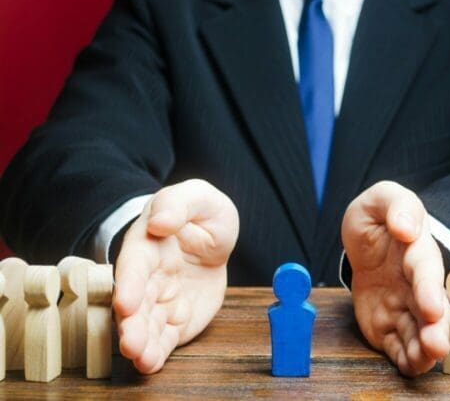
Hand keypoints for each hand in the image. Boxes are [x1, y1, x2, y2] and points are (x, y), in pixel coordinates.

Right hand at [113, 179, 238, 373]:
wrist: (209, 238)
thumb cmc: (198, 214)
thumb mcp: (199, 198)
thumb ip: (180, 204)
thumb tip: (161, 220)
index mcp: (148, 243)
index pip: (135, 264)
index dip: (129, 283)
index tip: (126, 301)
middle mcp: (147, 275)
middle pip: (135, 301)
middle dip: (131, 323)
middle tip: (131, 343)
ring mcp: (159, 299)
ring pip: (145, 323)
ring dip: (141, 343)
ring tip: (140, 358)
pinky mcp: (174, 318)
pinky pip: (163, 337)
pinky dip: (156, 351)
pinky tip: (151, 364)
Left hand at [341, 181, 449, 376]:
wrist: (367, 243)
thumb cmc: (380, 219)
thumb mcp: (382, 199)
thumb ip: (397, 206)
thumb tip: (406, 227)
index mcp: (417, 252)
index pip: (425, 271)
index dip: (429, 289)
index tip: (432, 307)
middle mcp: (417, 285)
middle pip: (430, 309)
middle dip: (435, 327)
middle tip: (437, 344)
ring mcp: (404, 307)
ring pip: (419, 331)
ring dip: (424, 349)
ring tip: (426, 360)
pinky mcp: (389, 325)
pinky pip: (399, 345)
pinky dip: (406, 358)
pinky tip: (410, 367)